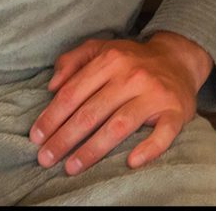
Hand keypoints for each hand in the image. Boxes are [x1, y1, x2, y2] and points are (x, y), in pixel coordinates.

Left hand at [29, 32, 211, 175]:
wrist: (179, 59)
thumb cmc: (132, 60)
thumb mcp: (102, 49)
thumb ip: (73, 60)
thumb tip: (52, 85)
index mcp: (111, 59)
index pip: (74, 92)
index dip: (52, 116)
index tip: (36, 136)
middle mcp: (132, 75)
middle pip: (91, 112)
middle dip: (64, 138)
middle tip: (45, 158)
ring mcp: (155, 94)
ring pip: (119, 126)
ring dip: (92, 150)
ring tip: (70, 167)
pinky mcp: (175, 111)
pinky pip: (162, 133)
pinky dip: (148, 149)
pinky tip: (131, 162)